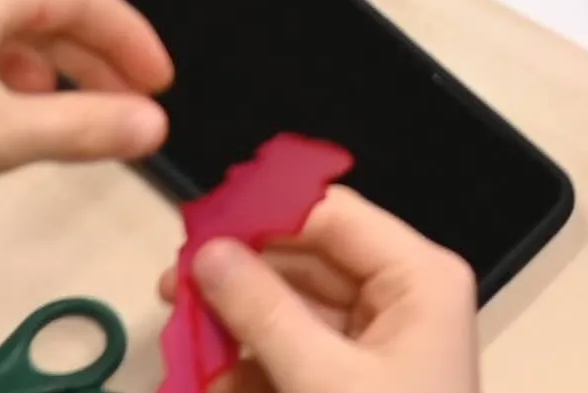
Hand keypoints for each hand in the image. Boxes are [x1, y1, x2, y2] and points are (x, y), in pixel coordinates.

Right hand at [187, 187, 481, 392]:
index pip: (331, 215)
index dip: (262, 212)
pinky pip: (296, 353)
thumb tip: (208, 250)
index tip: (192, 225)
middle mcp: (402, 296)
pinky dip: (253, 364)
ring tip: (182, 340)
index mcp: (418, 277)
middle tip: (170, 287)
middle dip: (240, 277)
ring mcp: (378, 342)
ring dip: (237, 326)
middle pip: (307, 260)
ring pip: (293, 309)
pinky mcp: (354, 382)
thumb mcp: (324, 380)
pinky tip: (210, 376)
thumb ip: (263, 312)